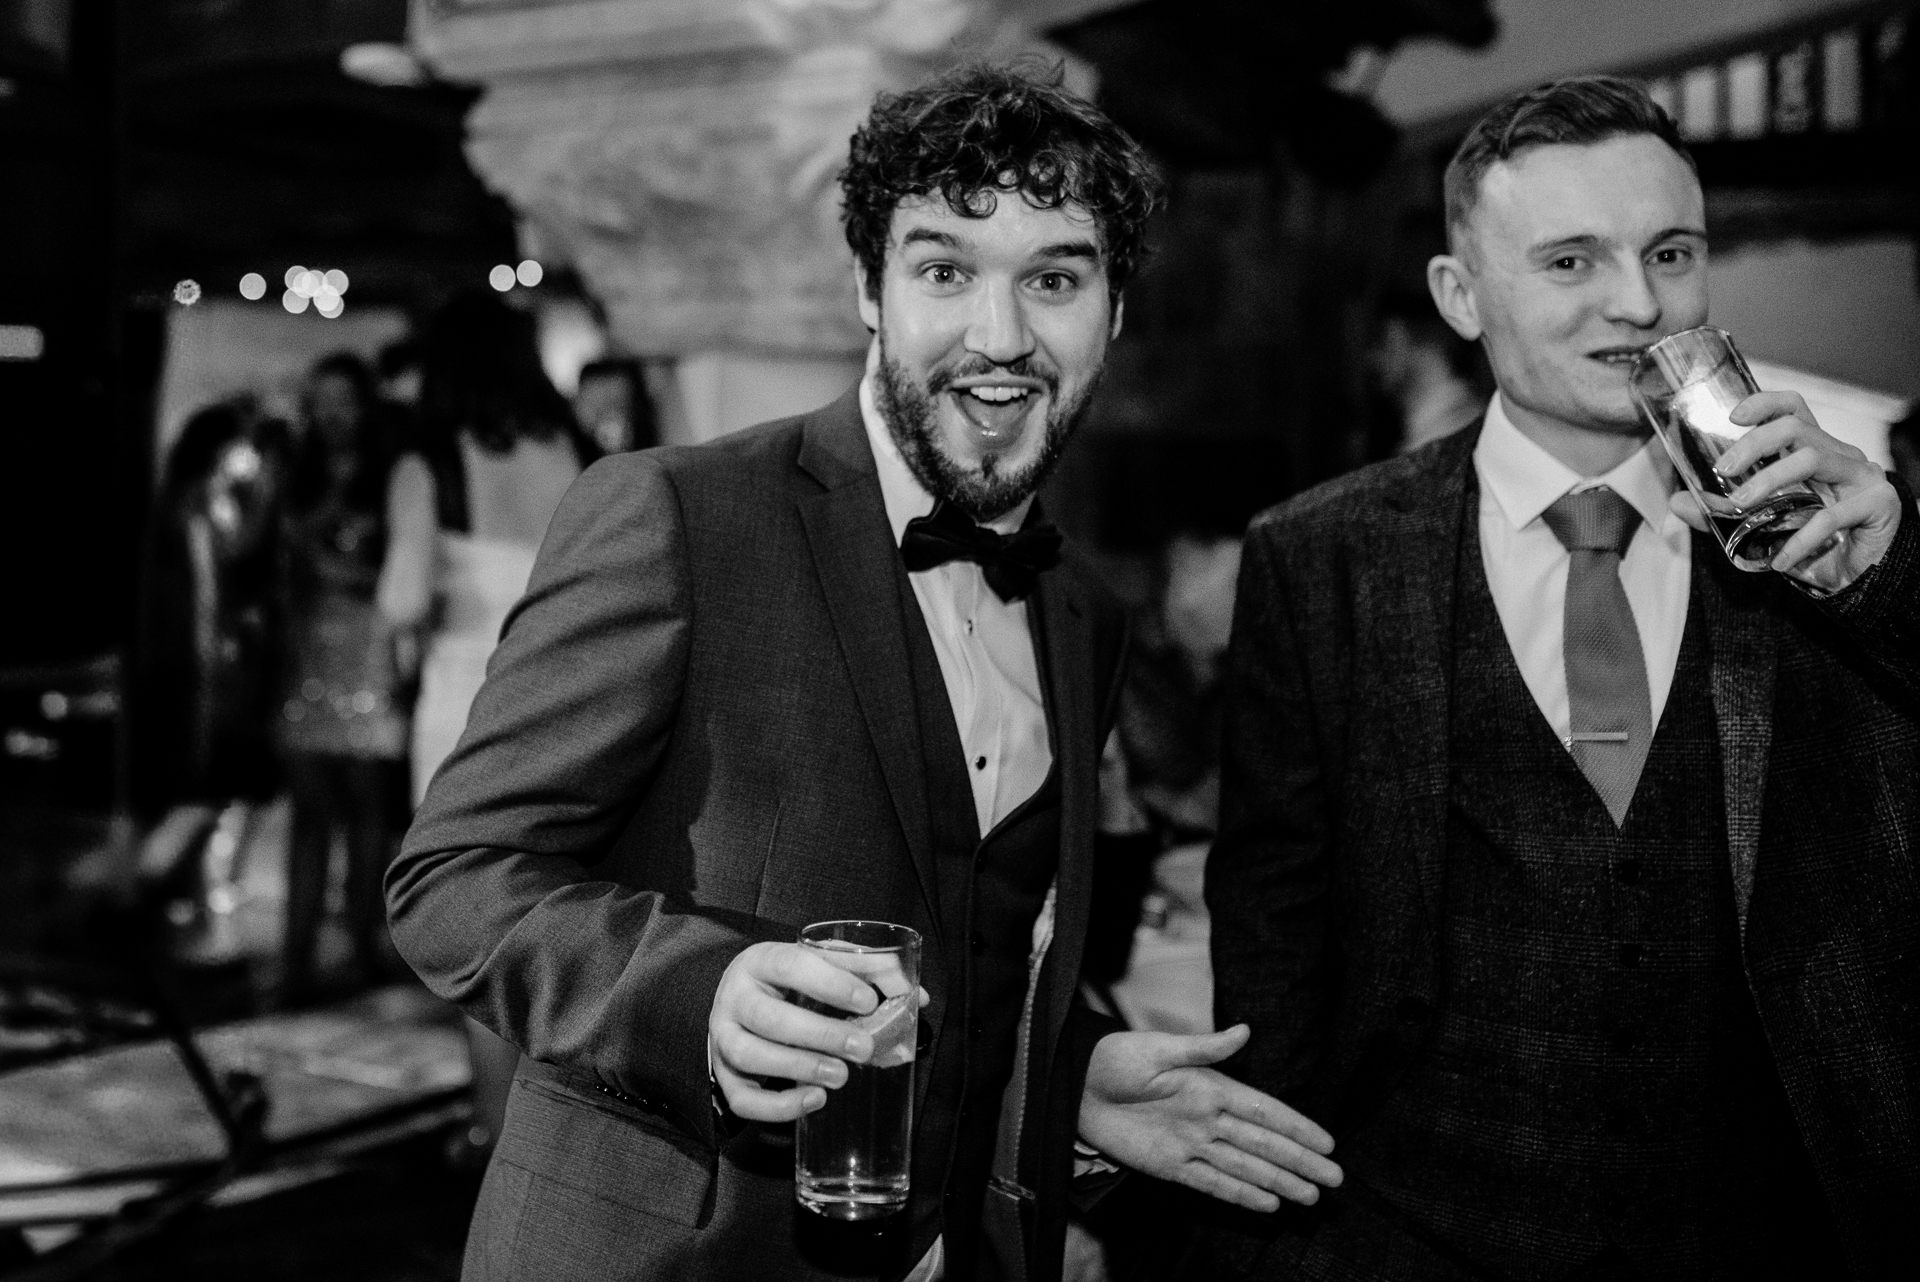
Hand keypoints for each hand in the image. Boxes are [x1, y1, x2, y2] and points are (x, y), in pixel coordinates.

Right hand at [707, 941, 879, 1122]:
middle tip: (862, 1048)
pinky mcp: (725, 1076)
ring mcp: (724, 1037)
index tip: (868, 1002)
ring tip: (841, 1075)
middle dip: (819, 1035)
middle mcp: (735, 997)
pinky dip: (778, 1107)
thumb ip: (867, 971)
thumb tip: (916, 996)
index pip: (790, 965)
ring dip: (799, 1068)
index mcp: (761, 961)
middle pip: (767, 1016)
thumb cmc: (791, 981)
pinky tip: (815, 1099)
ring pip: (748, 1055)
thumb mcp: (822, 963)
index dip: (830, 984)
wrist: (742, 1000)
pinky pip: (742, 1099)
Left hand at [1077, 1024, 1341, 1211]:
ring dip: (1278, 1182)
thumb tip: (1245, 1031)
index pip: (1265, 1111)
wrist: (1076, 1085)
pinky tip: (1267, 1204)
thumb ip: (1203, 1047)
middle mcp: (1208, 1119)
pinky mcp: (1169, 1166)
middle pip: (1263, 1145)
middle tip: (1334, 1181)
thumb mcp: (1159, 1048)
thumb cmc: (1116, 1057)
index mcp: (1211, 1087)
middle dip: (1299, 1162)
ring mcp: (1191, 1144)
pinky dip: (1239, 1194)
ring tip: (1310, 1198)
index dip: (1297, 1127)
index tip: (1328, 1143)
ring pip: (1245, 1167)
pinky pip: (1211, 1183)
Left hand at [1672, 390, 1901, 590]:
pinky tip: (1779, 561)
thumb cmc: (1811, 543)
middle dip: (1754, 444)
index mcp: (1814, 450)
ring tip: (1740, 506)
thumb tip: (1676, 502)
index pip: (1794, 408)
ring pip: (1812, 458)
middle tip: (1723, 469)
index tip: (1732, 417)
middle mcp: (1840, 455)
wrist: (1859, 577)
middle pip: (1796, 428)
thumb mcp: (1760, 526)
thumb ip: (1720, 513)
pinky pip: (1833, 515)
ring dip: (1770, 480)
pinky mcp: (1879, 503)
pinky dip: (1800, 540)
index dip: (1765, 403)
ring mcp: (1863, 476)